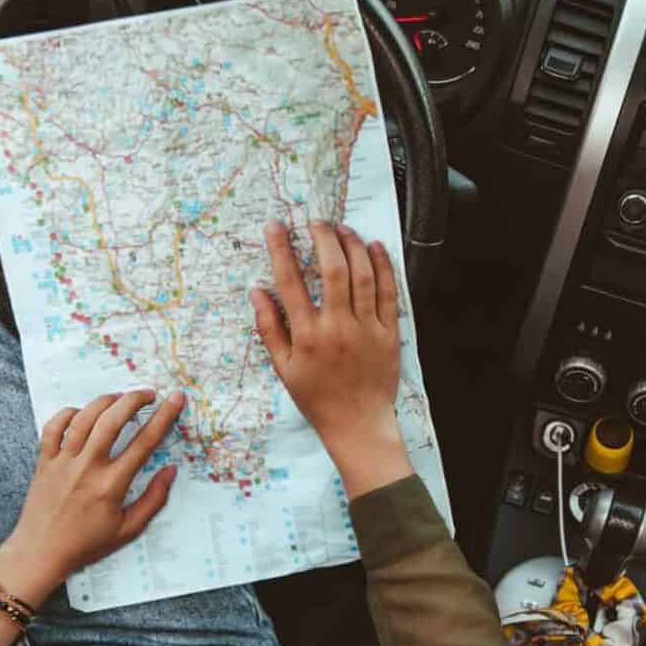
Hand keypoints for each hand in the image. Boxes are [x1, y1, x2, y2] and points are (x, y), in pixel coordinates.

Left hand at [0, 389, 185, 605]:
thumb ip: (153, 499)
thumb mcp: (128, 529)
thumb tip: (170, 471)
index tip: (174, 399)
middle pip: (112, 420)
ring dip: (106, 401)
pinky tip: (82, 413)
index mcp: (111, 485)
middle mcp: (87, 468)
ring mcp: (63, 461)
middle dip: (133, 400)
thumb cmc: (86, 544)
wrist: (41, 551)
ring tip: (120, 398)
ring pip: (85, 417)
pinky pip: (54, 426)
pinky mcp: (44, 461)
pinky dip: (68, 413)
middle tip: (148, 393)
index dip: (163, 417)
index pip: (144, 442)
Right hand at [250, 219, 411, 498]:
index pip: (290, 283)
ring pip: (362, 274)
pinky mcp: (389, 332)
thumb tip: (257, 292)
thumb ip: (269, 329)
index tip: (276, 227)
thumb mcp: (284, 369)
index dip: (281, 250)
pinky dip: (383, 265)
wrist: (358, 424)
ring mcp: (366, 328)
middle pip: (331, 270)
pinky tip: (374, 247)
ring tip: (342, 229)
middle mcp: (337, 327)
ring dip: (352, 245)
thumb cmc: (317, 398)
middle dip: (323, 238)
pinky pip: (389, 291)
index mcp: (307, 336)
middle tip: (316, 222)